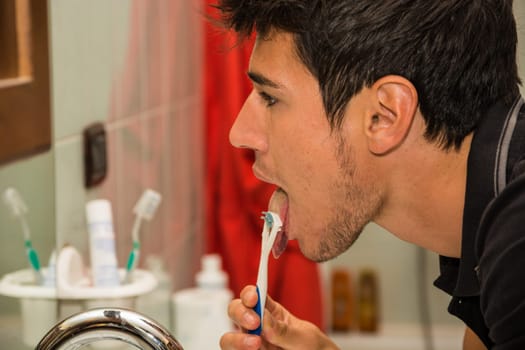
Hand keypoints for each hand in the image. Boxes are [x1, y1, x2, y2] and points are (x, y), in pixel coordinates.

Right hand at [220, 285, 339, 349]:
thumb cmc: (310, 347)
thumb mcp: (303, 336)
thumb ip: (284, 329)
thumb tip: (265, 320)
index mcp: (269, 312)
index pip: (253, 295)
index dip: (249, 293)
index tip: (254, 298)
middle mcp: (255, 327)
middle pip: (235, 311)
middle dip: (240, 313)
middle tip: (255, 323)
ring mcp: (249, 344)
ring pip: (228, 338)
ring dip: (237, 339)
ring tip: (256, 345)